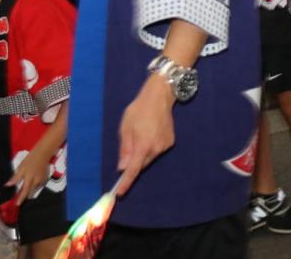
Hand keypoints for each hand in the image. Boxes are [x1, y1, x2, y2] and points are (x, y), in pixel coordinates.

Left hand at [8, 149, 50, 203]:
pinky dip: (34, 187)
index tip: (17, 204)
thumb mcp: (21, 167)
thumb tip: (8, 185)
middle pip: (30, 192)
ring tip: (25, 192)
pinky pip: (39, 185)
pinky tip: (32, 184)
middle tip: (20, 199)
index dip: (21, 198)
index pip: (24, 191)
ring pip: (35, 189)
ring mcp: (42, 180)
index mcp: (29, 178)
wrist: (44, 153)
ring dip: (30, 191)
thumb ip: (15, 177)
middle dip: (25, 196)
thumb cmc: (31, 159)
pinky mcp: (45, 178)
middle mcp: (36, 181)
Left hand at [117, 74, 174, 196]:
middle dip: (134, 161)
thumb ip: (125, 149)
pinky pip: (157, 150)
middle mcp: (156, 149)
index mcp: (143, 145)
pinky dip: (151, 147)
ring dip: (143, 152)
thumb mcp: (125, 128)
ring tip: (141, 134)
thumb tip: (122, 167)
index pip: (133, 169)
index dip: (126, 182)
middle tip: (130, 145)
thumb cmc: (139, 110)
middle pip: (142, 164)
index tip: (120, 193)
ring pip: (150, 157)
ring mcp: (165, 146)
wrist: (160, 96)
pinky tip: (151, 132)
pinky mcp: (170, 142)